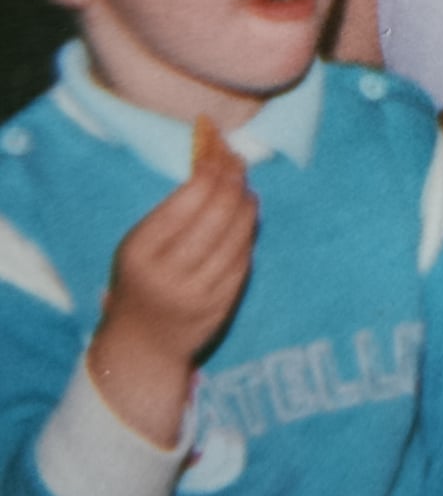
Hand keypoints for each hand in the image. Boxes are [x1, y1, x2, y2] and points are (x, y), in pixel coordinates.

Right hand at [88, 121, 256, 446]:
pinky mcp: (221, 307)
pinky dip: (248, 234)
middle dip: (233, 182)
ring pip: (238, 236)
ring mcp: (197, 294)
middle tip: (239, 166)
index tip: (221, 152)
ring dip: (247, 205)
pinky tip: (247, 220)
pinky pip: (244, 259)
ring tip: (246, 190)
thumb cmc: (141, 279)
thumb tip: (215, 160)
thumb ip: (173, 209)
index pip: (185, 201)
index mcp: (140, 252)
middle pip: (217, 215)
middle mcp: (168, 274)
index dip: (210, 171)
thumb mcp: (140, 244)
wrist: (143, 343)